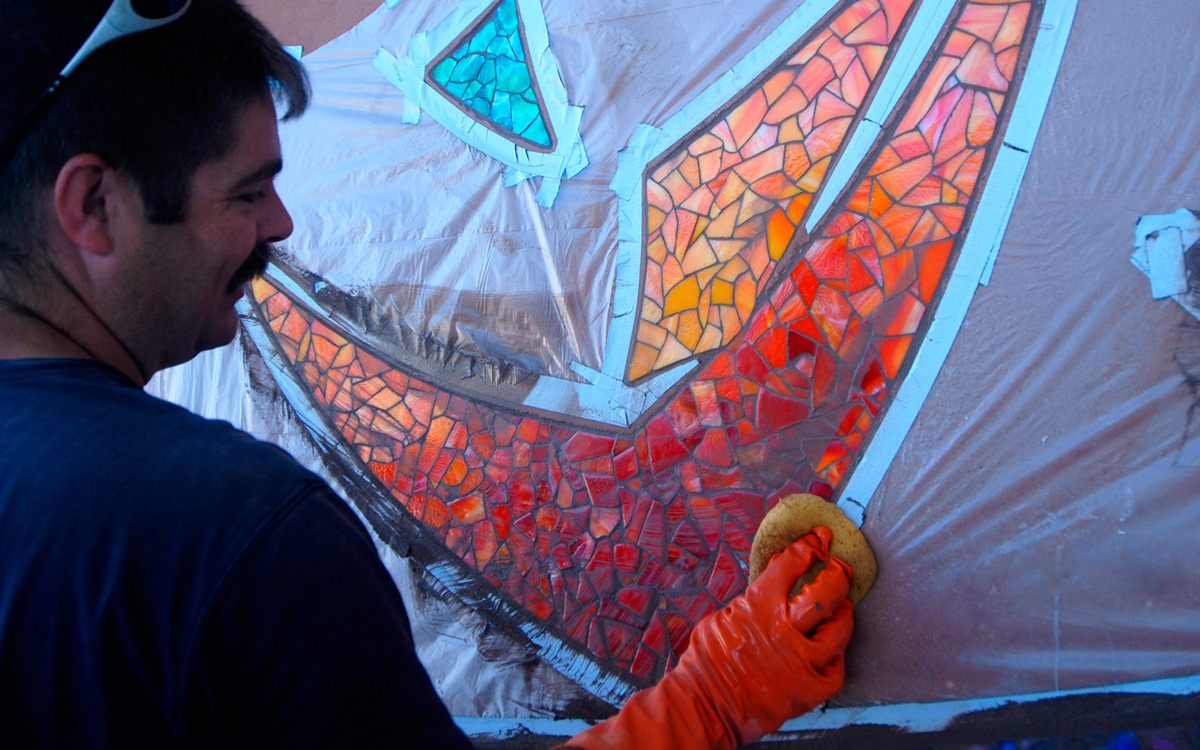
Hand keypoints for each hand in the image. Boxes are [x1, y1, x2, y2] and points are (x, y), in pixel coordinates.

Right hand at [561, 527, 853, 749]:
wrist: (705, 705)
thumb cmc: (707, 661)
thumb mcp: (722, 617)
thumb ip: (753, 600)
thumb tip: (773, 582)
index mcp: (758, 605)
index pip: (791, 564)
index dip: (809, 546)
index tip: (820, 538)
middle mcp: (783, 630)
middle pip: (825, 594)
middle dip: (838, 576)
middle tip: (841, 568)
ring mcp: (799, 662)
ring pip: (839, 631)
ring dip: (843, 616)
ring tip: (842, 609)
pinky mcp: (808, 691)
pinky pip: (836, 670)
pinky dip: (836, 658)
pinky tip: (831, 651)